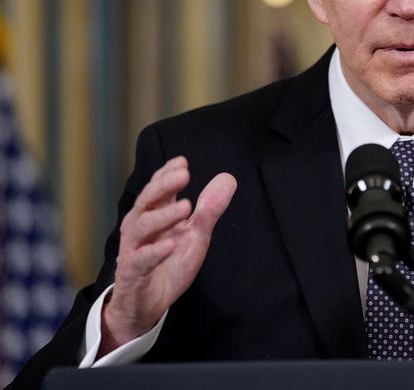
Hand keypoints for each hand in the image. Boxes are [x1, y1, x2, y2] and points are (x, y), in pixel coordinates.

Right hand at [99, 156, 236, 355]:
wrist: (147, 304)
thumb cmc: (168, 265)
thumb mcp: (195, 235)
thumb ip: (209, 209)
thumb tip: (228, 178)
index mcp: (153, 215)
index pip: (157, 188)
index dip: (167, 174)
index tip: (182, 162)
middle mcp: (139, 228)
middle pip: (147, 201)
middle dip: (164, 186)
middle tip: (183, 175)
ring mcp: (134, 249)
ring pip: (142, 227)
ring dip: (164, 215)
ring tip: (185, 207)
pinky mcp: (133, 272)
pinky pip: (141, 259)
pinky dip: (155, 251)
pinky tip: (170, 244)